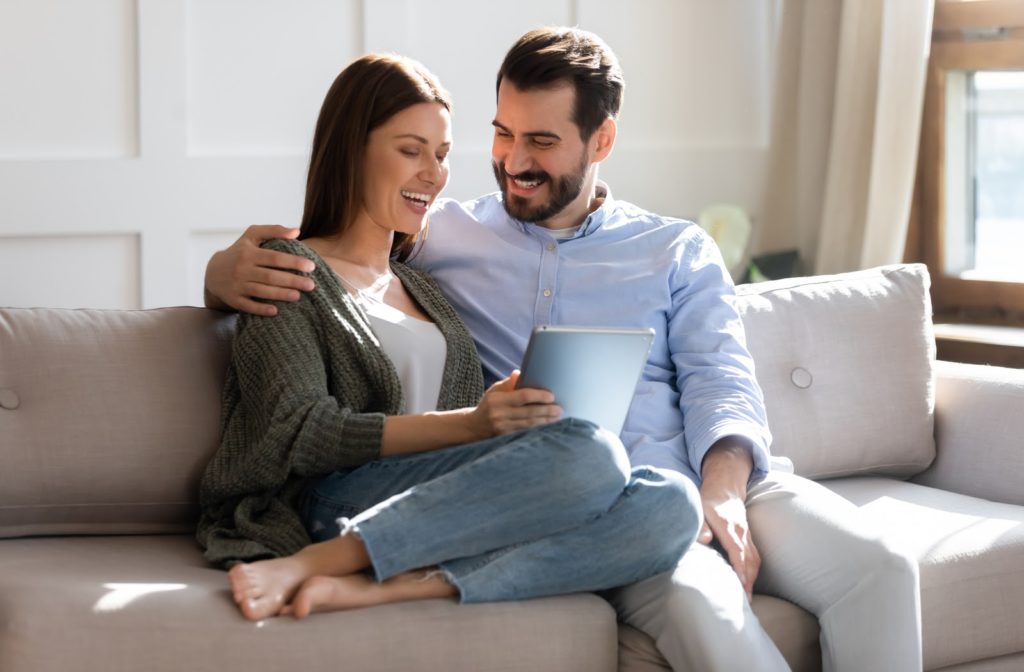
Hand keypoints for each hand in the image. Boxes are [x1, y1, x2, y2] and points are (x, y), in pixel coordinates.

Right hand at [204, 225, 315, 315]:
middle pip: (270, 276)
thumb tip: (296, 232)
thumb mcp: (252, 236)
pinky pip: (248, 306)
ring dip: (280, 294)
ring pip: (261, 291)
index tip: (311, 266)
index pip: (275, 258)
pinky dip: (261, 309)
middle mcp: (241, 269)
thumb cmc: (239, 251)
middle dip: (292, 280)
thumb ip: (274, 230)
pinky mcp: (233, 299)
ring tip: (298, 296)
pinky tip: (275, 311)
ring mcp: (236, 285)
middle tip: (311, 285)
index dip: (293, 262)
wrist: (213, 272)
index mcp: (249, 253)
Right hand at [467, 370, 561, 438]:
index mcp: (497, 400)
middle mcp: (499, 414)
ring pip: (529, 425)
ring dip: (545, 421)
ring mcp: (502, 428)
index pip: (522, 396)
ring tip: (558, 418)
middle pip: (528, 412)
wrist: (474, 426)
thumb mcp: (495, 390)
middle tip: (560, 409)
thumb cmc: (489, 404)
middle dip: (546, 411)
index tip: (551, 396)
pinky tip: (548, 427)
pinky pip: (525, 433)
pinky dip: (538, 430)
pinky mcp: (505, 438)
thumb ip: (509, 383)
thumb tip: (520, 373)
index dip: (538, 396)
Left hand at [698, 438, 758, 597]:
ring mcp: (747, 535)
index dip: (739, 568)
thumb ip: (701, 526)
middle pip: (750, 560)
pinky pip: (754, 557)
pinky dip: (753, 572)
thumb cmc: (709, 500)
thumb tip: (703, 541)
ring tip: (748, 599)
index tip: (741, 584)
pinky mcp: (748, 538)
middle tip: (746, 602)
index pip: (736, 550)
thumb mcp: (701, 509)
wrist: (725, 487)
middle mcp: (741, 532)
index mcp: (729, 526)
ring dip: (753, 579)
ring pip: (755, 560)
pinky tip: (749, 584)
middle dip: (749, 581)